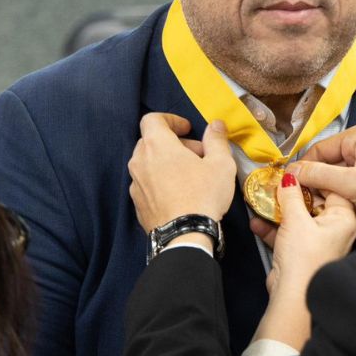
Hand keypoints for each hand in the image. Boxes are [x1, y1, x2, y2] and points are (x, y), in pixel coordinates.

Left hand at [127, 114, 236, 233]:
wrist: (184, 236)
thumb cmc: (203, 194)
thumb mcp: (220, 164)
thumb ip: (216, 140)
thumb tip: (216, 124)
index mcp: (157, 145)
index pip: (152, 119)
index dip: (170, 119)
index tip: (187, 129)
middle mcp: (139, 162)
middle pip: (151, 141)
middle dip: (174, 143)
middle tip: (197, 155)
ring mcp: (135, 184)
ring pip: (148, 164)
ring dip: (166, 163)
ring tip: (190, 176)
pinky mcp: (136, 204)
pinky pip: (147, 184)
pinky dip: (160, 181)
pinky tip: (179, 195)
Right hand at [253, 173, 355, 349]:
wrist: (294, 299)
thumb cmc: (305, 261)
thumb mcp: (296, 219)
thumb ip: (291, 194)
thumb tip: (290, 177)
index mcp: (344, 219)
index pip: (332, 187)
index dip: (313, 176)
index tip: (295, 168)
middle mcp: (335, 230)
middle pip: (313, 202)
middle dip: (292, 193)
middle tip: (276, 182)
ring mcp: (318, 243)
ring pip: (298, 218)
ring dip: (279, 211)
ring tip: (262, 199)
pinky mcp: (302, 254)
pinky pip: (288, 234)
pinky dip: (273, 228)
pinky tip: (257, 222)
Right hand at [290, 122, 355, 230]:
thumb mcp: (353, 182)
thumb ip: (319, 176)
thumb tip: (293, 172)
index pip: (320, 149)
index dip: (303, 168)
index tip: (288, 185)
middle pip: (330, 168)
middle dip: (319, 187)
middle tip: (304, 204)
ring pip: (342, 184)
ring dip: (334, 200)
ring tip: (323, 213)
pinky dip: (349, 207)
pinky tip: (343, 219)